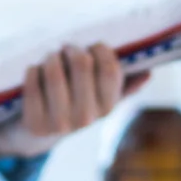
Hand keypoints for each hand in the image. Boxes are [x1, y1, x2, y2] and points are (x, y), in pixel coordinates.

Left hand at [0, 44, 150, 156]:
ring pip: (54, 70)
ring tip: (50, 58)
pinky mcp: (34, 123)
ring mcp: (59, 123)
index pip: (110, 69)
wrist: (39, 134)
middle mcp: (86, 118)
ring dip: (50, 57)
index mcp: (107, 107)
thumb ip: (123, 86)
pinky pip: (32, 82)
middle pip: (81, 63)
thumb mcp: (99, 97)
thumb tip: (148, 74)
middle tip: (66, 49)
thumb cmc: (73, 103)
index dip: (100, 49)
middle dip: (72, 48)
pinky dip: (32, 70)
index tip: (92, 46)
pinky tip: (35, 72)